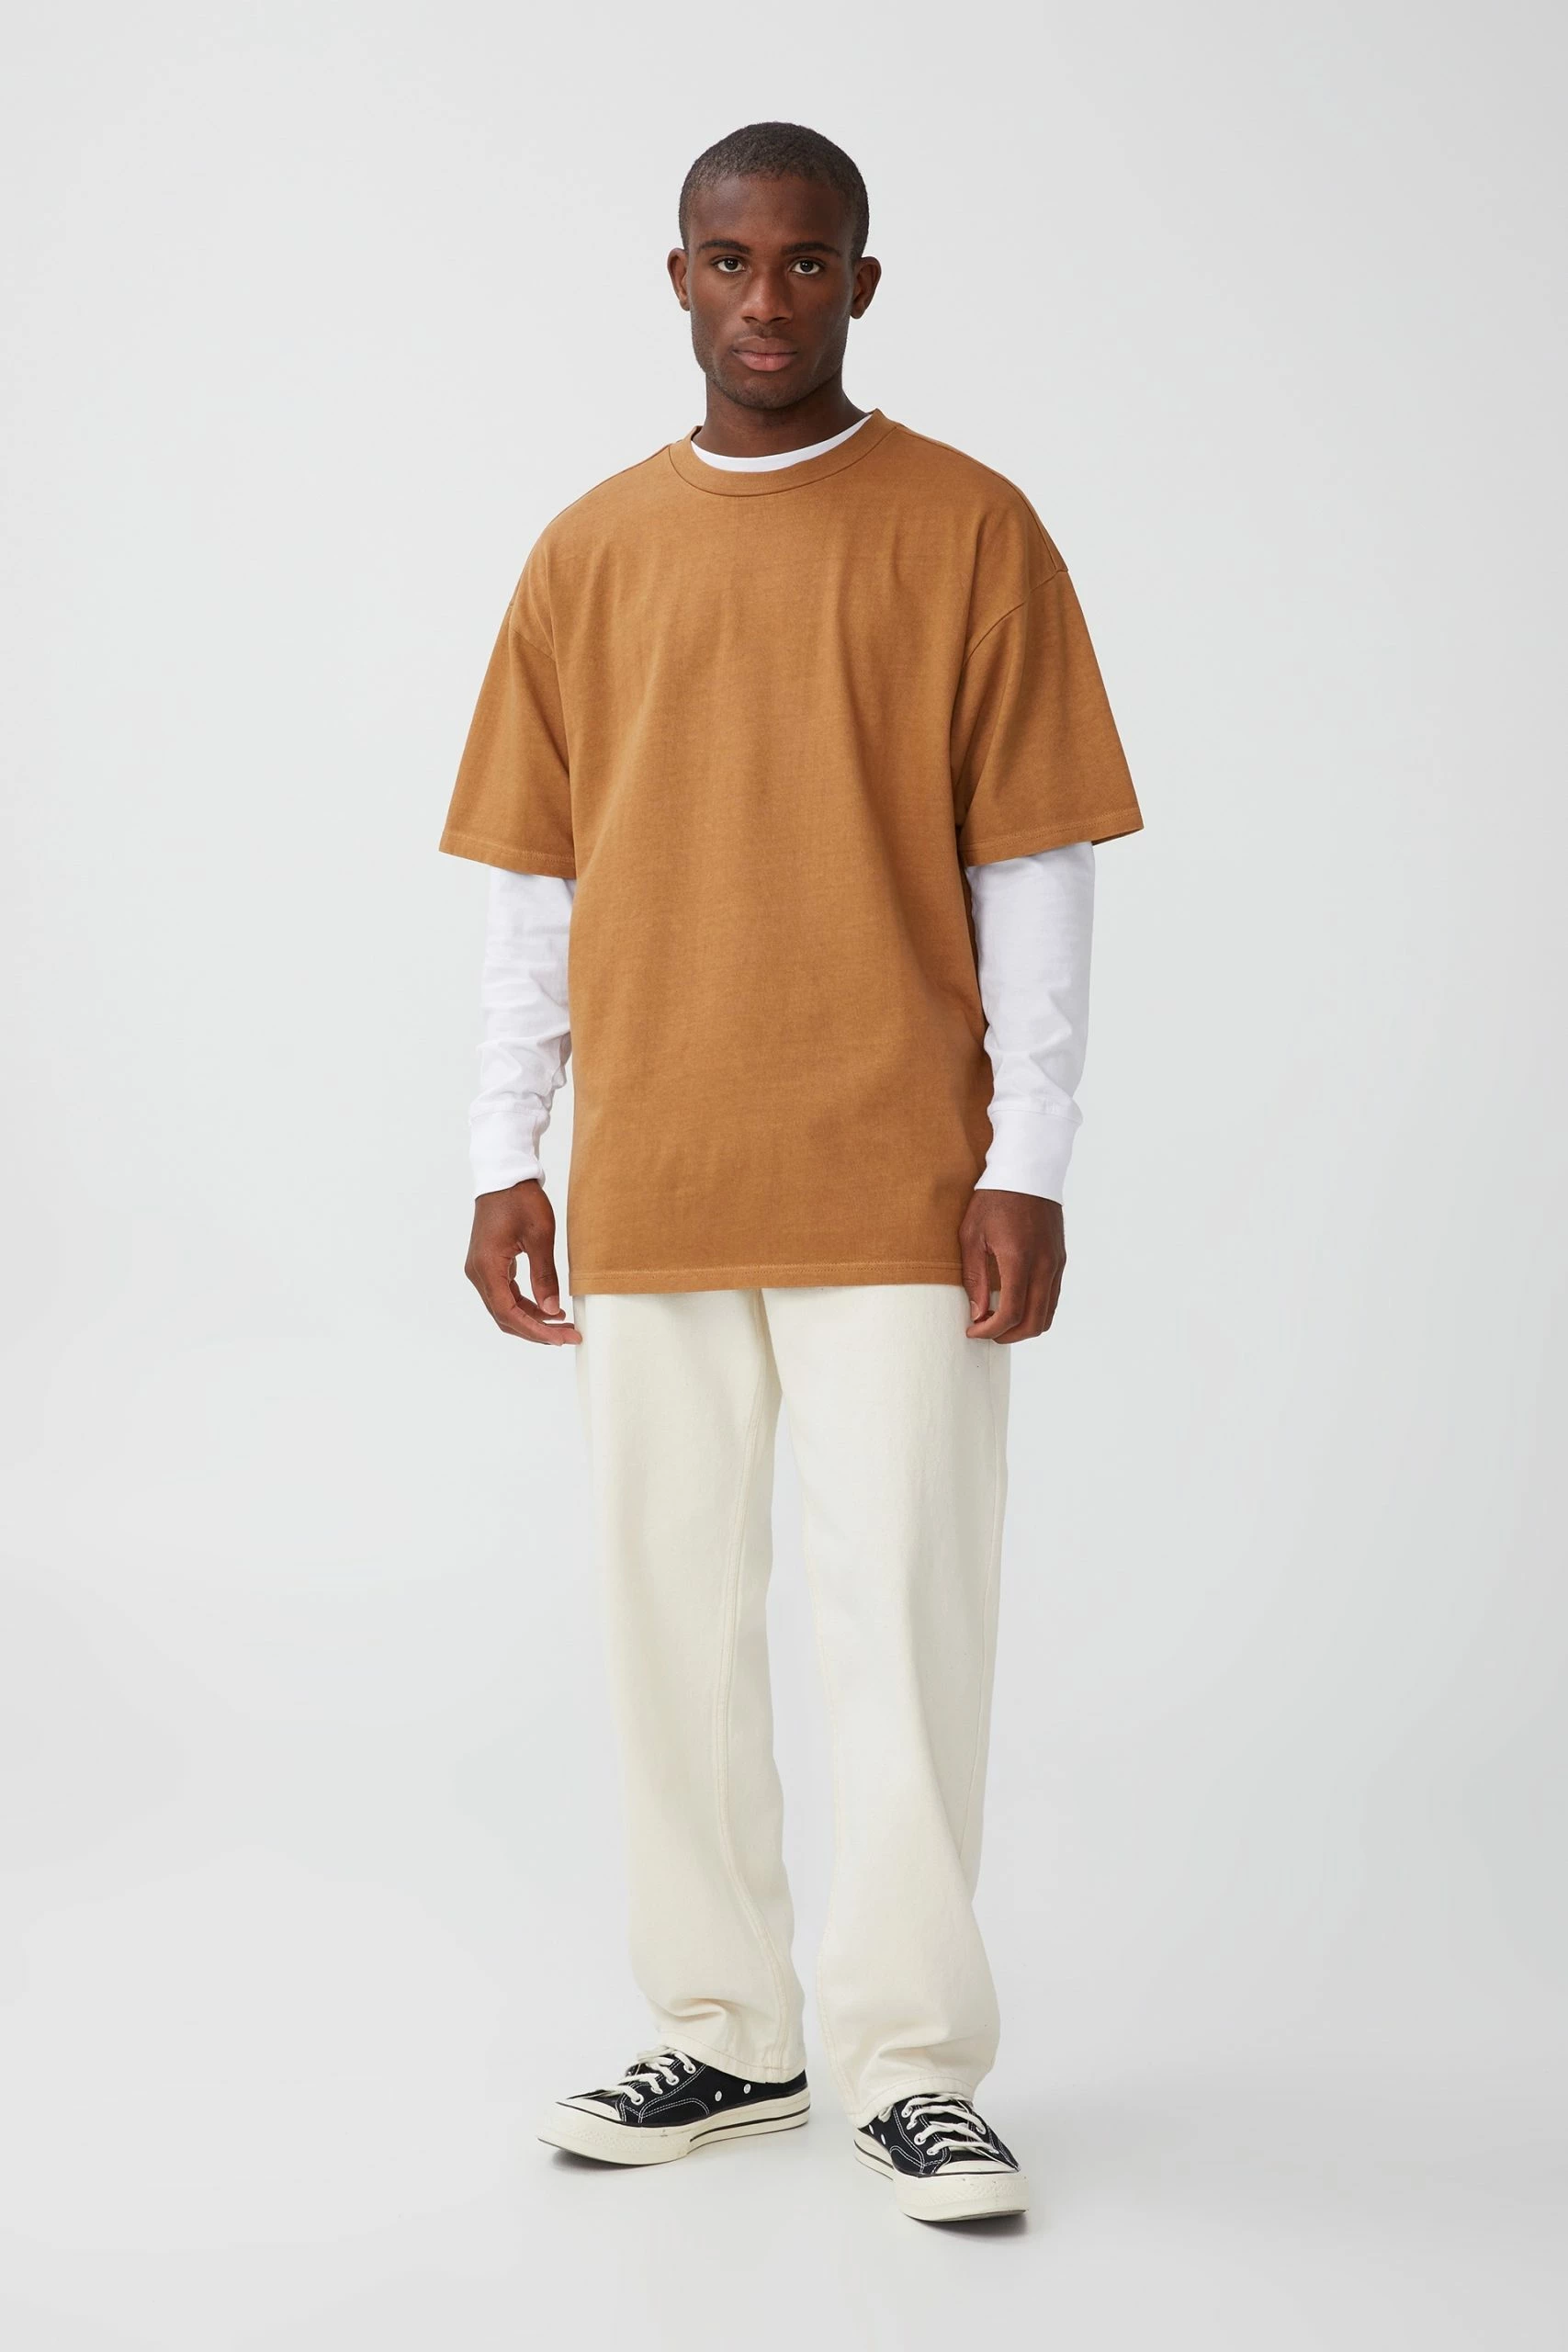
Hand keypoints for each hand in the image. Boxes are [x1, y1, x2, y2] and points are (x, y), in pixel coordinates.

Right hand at [465, 1180, 580, 1343]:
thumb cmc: (521, 1200)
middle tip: (568, 1336)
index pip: (508, 1313)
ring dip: (532, 1319)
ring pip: (504, 1307)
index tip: (561, 1338)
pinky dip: (525, 1304)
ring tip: (563, 1323)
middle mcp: (478, 1272)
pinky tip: (548, 1307)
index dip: (535, 1330)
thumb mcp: (540, 1237)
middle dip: (536, 1330)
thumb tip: (552, 1310)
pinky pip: (505, 1293)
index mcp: (487, 1267)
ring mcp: (480, 1269)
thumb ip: (545, 1276)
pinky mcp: (488, 1264)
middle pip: (504, 1316)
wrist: (504, 1176)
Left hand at [958, 1188, 1065, 1342]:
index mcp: (1019, 1259)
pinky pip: (1052, 1297)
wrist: (1026, 1171)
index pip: (1010, 1313)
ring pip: (1048, 1314)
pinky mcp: (1061, 1259)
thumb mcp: (972, 1235)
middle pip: (1034, 1322)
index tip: (972, 1331)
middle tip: (986, 1332)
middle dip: (1008, 1335)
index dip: (990, 1330)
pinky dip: (1036, 1310)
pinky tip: (1015, 1302)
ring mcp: (1056, 1263)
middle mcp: (1044, 1265)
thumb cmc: (994, 1199)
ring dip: (1024, 1326)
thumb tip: (977, 1312)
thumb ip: (974, 1277)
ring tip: (999, 1320)